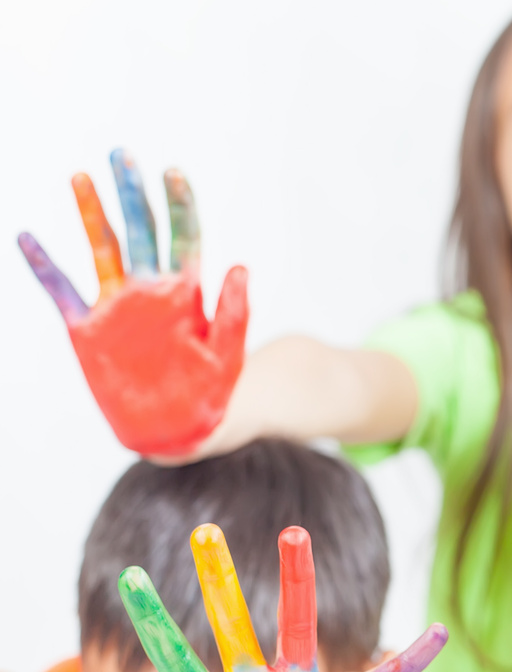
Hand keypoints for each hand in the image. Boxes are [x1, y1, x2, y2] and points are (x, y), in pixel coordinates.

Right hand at [18, 148, 246, 455]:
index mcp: (185, 294)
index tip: (172, 172)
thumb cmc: (212, 392)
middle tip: (122, 155)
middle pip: (139, 232)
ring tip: (80, 176)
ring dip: (91, 214)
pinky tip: (26, 236)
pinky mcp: (88, 330)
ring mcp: (116, 308)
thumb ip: (233, 313)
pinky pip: (61, 291)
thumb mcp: (227, 354)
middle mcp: (148, 291)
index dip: (178, 205)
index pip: (183, 238)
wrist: (181, 430)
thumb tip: (239, 267)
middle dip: (131, 194)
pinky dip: (44, 266)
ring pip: (102, 250)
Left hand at [65, 524, 446, 671]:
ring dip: (299, 585)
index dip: (155, 623)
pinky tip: (434, 634)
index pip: (178, 659)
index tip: (130, 575)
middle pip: (234, 627)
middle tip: (202, 531)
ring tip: (295, 535)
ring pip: (300, 631)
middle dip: (219, 583)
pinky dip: (409, 660)